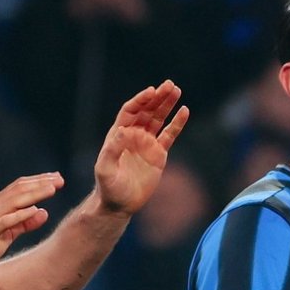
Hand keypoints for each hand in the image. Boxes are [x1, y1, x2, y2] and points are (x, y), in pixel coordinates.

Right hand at [0, 173, 62, 282]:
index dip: (38, 181)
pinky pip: (5, 221)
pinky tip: (35, 209)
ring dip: (34, 193)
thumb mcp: (5, 237)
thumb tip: (44, 212)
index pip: (18, 187)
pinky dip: (20, 214)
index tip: (56, 179)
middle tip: (60, 179)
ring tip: (53, 188)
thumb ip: (23, 224)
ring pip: (14, 200)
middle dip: (40, 183)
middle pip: (18, 189)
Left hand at [91, 81, 189, 215]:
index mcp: (119, 134)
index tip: (151, 92)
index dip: (141, 100)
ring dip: (167, 104)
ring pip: (159, 119)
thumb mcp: (105, 169)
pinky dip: (177, 123)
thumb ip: (112, 149)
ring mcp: (147, 143)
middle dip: (157, 97)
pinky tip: (184, 111)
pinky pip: (169, 135)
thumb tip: (124, 130)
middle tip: (169, 85)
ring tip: (177, 90)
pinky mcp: (158, 154)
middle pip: (147, 110)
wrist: (119, 204)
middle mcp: (133, 135)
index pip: (130, 111)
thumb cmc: (108, 187)